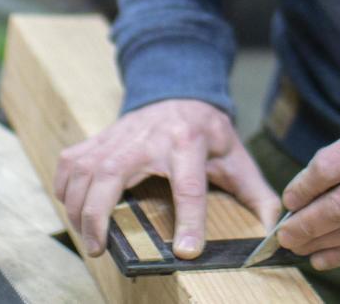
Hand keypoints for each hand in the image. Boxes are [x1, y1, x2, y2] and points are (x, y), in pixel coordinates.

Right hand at [54, 98, 281, 258]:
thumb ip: (255, 191)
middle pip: (111, 175)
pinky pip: (70, 161)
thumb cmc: (206, 129)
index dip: (188, 221)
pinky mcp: (99, 137)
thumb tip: (274, 224)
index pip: (189, 186)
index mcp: (188, 143)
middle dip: (99, 215)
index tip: (185, 251)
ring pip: (83, 170)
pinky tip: (73, 207)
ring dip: (78, 207)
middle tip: (100, 248)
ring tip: (88, 237)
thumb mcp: (235, 155)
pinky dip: (65, 187)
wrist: (178, 89)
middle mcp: (148, 138)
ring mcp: (118, 135)